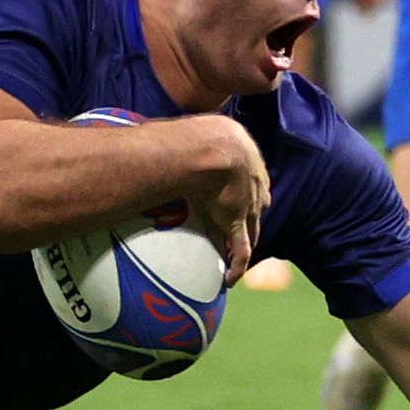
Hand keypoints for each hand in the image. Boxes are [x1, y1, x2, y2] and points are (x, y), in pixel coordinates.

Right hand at [182, 114, 269, 287]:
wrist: (209, 148)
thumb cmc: (195, 133)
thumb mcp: (195, 129)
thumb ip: (181, 136)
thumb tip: (153, 133)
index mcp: (245, 154)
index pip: (250, 175)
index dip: (244, 187)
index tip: (235, 192)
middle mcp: (253, 181)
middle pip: (256, 203)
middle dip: (249, 214)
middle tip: (239, 223)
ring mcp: (248, 204)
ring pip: (251, 228)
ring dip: (244, 243)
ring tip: (236, 256)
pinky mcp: (237, 223)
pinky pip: (240, 250)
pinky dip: (237, 266)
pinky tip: (230, 280)